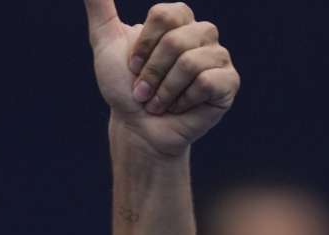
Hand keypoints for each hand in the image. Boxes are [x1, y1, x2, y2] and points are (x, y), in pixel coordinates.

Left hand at [84, 1, 238, 157]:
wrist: (136, 128)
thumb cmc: (123, 88)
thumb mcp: (105, 44)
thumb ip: (100, 9)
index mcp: (179, 19)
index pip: (163, 15)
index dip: (142, 46)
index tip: (133, 66)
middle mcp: (203, 33)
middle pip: (175, 42)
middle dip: (150, 74)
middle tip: (144, 91)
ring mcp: (218, 57)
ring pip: (190, 63)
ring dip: (163, 91)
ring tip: (158, 102)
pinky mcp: (228, 82)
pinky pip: (206, 82)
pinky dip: (183, 100)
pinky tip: (179, 107)